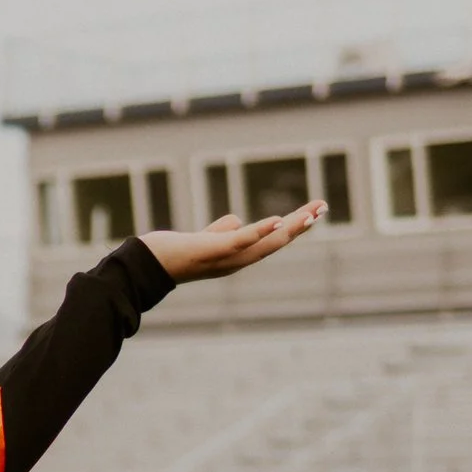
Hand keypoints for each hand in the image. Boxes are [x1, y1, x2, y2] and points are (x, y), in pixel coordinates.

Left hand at [141, 196, 325, 281]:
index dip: (294, 227)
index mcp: (237, 256)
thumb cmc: (175, 253)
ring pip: (265, 244)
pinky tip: (277, 221)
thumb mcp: (206, 239)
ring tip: (310, 214)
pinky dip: (260, 232)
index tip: (314, 211)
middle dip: (301, 225)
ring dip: (290, 228)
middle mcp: (236, 261)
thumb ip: (223, 231)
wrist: (148, 265)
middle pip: (276, 243)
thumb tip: (237, 221)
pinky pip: (240, 241)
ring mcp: (225, 259)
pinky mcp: (211, 251)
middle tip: (323, 207)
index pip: (272, 240)